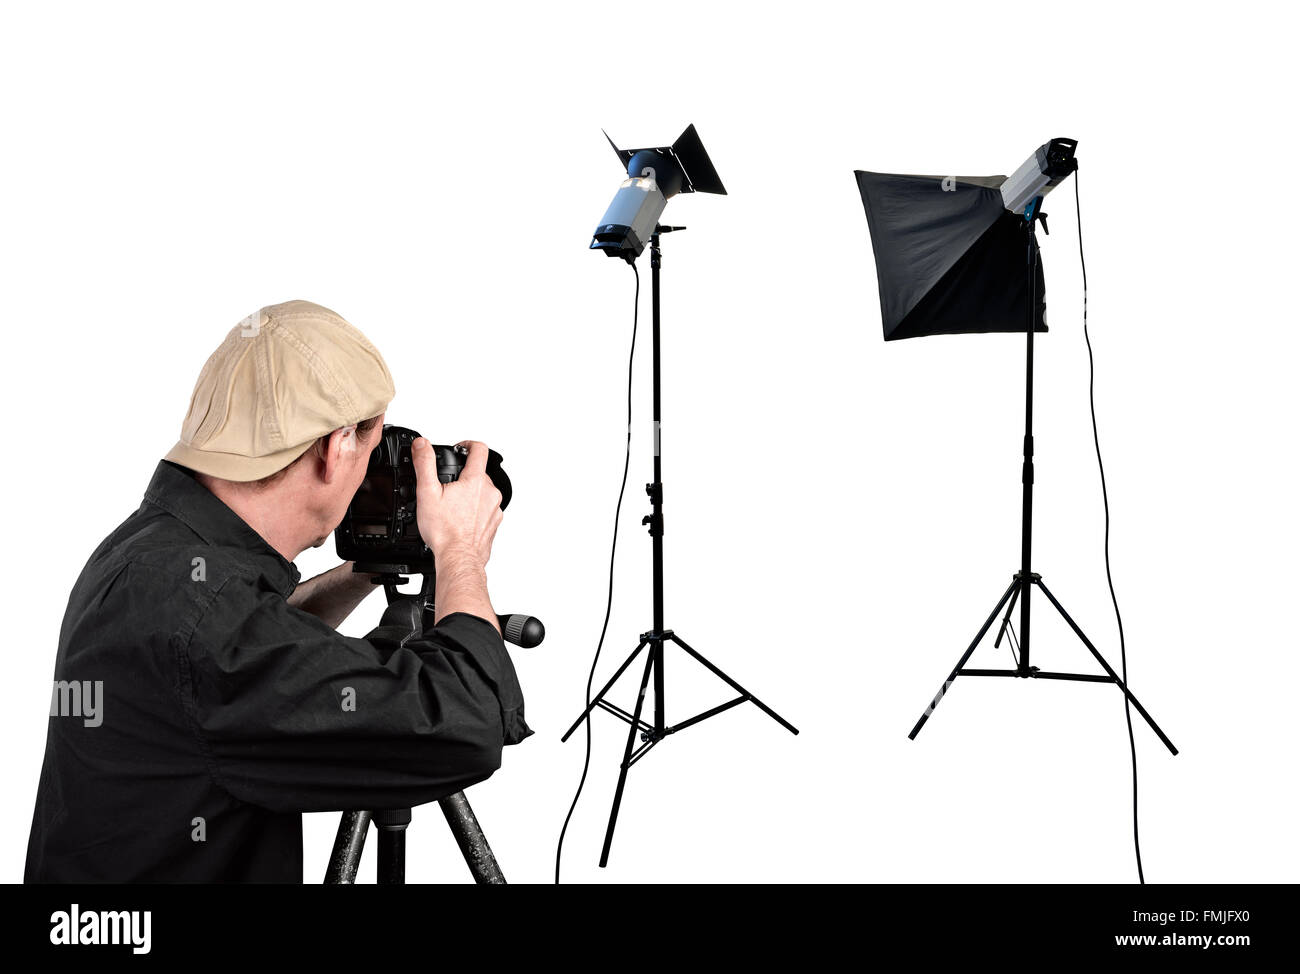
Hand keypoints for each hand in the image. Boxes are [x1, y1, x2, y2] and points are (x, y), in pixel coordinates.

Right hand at [411, 439, 503, 574]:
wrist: (458, 558)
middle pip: (480, 473)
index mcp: (476, 481)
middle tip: (448, 485)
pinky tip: (460, 519)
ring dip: (470, 493)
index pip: (480, 450)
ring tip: (452, 505)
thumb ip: (424, 464)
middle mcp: (490, 493)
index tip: (460, 448)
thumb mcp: (427, 492)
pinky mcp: (494, 523)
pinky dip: (475, 510)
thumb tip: (422, 444)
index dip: (468, 445)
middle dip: (464, 475)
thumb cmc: (445, 531)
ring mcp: (494, 509)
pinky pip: (486, 510)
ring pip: (484, 492)